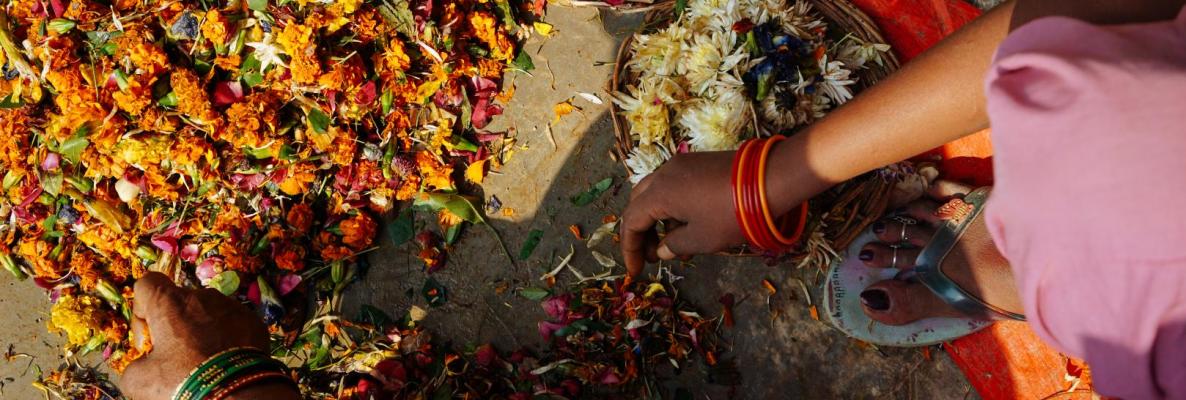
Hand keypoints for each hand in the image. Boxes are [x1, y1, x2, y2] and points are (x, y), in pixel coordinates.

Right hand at [119, 272, 294, 399]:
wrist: (236, 392)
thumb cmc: (182, 379)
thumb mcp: (140, 380)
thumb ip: (135, 364)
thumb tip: (144, 365)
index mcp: (170, 303)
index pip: (148, 283)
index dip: (141, 307)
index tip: (147, 337)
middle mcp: (203, 296)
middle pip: (180, 302)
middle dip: (173, 325)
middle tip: (175, 356)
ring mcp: (232, 306)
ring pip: (209, 312)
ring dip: (201, 330)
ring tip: (203, 360)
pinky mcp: (254, 321)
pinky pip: (233, 323)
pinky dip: (226, 338)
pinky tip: (224, 361)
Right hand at [619, 151, 745, 276]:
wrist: (770, 179)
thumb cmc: (732, 214)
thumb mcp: (702, 238)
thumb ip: (675, 245)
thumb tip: (662, 250)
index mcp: (659, 193)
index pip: (631, 222)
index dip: (630, 249)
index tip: (636, 270)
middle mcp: (664, 173)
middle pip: (638, 203)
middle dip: (640, 231)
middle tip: (651, 255)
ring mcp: (681, 164)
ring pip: (655, 192)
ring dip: (656, 218)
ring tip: (672, 243)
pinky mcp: (697, 162)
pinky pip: (672, 184)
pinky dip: (671, 205)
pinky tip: (687, 222)